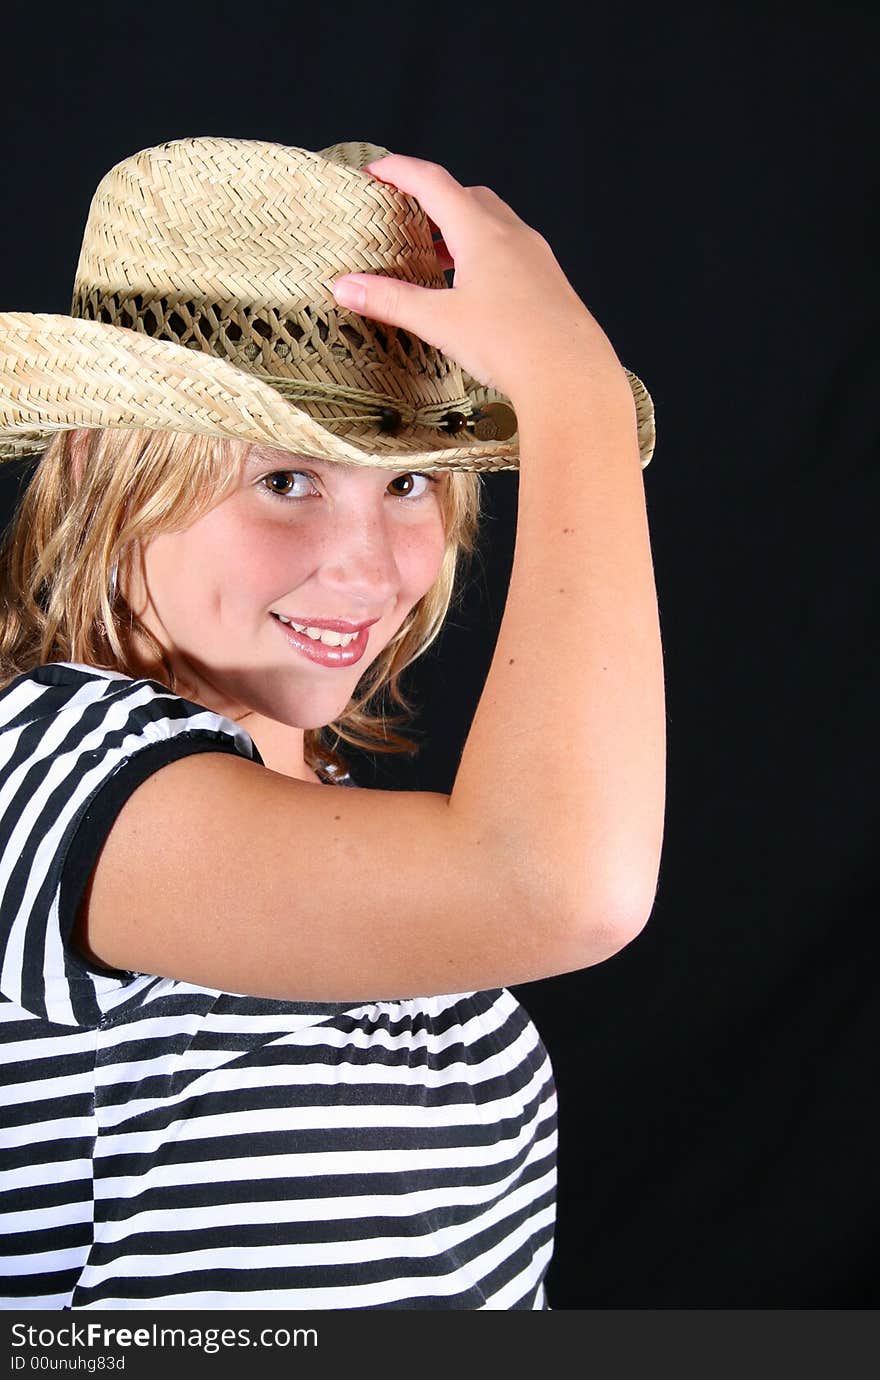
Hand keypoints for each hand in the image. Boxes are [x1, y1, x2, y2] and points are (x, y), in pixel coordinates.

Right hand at [332, 154, 620, 400]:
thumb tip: (345, 288)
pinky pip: (512, 250)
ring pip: (493, 224)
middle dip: (432, 200)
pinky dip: (485, 253)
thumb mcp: (440, 323)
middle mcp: (512, 234)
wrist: (571, 373)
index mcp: (481, 231)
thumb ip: (391, 301)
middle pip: (466, 197)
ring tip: (435, 256)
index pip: (433, 182)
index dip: (400, 171)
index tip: (375, 172)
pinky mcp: (548, 281)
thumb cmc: (510, 343)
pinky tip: (474, 288)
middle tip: (405, 216)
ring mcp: (535, 256)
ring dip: (460, 229)